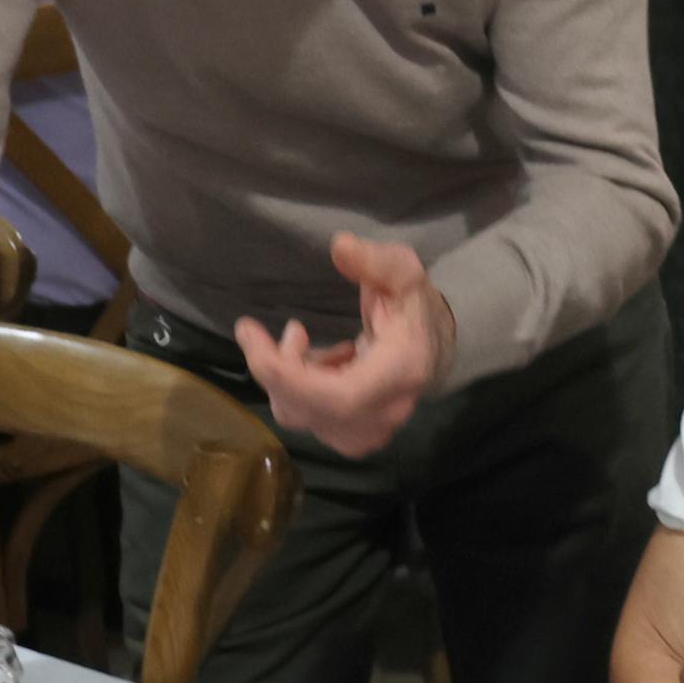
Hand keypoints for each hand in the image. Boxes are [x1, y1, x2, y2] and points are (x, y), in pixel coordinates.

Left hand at [234, 234, 455, 457]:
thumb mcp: (405, 276)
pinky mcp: (349, 437)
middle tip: (258, 328)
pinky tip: (313, 362)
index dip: (287, 374)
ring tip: (300, 339)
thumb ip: (377, 261)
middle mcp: (382, 413)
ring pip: (298, 414)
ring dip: (284, 374)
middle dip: (272, 366)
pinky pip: (304, 417)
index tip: (249, 333)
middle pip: (305, 408)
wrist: (434, 353)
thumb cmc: (415, 311)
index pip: (337, 397)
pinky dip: (293, 387)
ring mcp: (365, 431)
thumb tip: (340, 246)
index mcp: (400, 373)